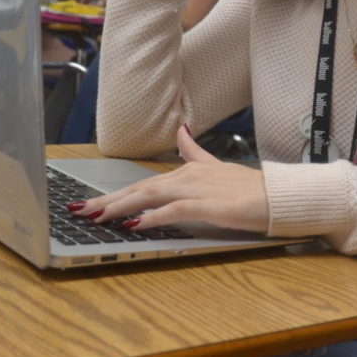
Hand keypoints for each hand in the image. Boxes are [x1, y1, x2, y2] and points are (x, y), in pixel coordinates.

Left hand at [70, 126, 268, 233]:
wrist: (278, 194)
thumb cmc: (249, 187)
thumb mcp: (216, 165)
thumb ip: (194, 152)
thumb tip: (180, 132)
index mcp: (186, 171)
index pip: (142, 183)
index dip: (113, 193)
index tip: (89, 201)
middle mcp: (186, 177)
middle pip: (138, 189)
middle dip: (106, 200)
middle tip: (79, 210)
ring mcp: (196, 190)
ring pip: (149, 196)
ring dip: (120, 207)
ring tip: (97, 216)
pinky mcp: (208, 206)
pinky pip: (173, 210)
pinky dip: (152, 217)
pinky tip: (135, 224)